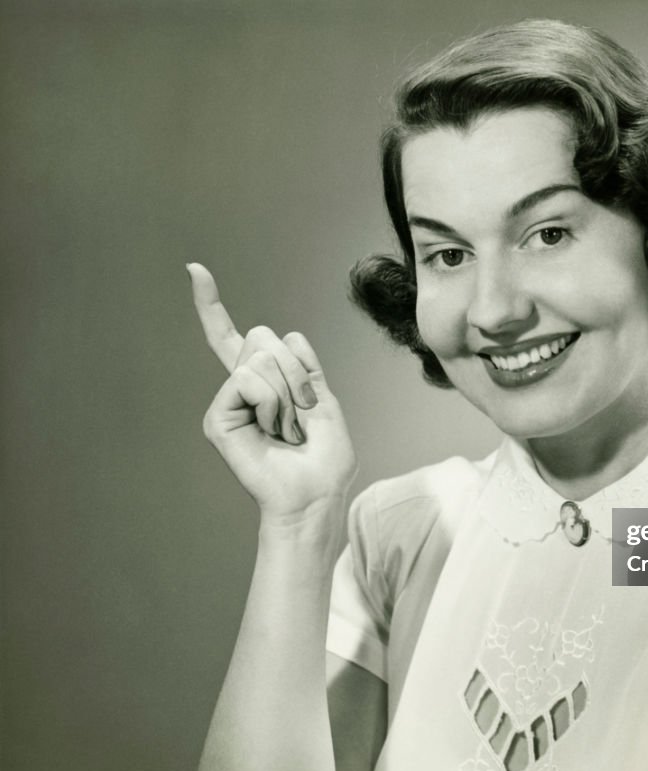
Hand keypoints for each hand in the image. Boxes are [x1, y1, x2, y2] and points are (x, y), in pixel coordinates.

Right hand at [188, 262, 355, 519]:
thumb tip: (273, 332)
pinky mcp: (217, 417)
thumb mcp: (325, 399)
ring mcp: (227, 400)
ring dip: (290, 392)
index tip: (194, 271)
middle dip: (296, 370)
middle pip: (263, 336)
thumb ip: (302, 364)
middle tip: (302, 412)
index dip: (213, 306)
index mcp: (265, 382)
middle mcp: (241, 387)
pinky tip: (273, 430)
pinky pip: (248, 380)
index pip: (235, 338)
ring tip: (289, 428)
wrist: (316, 493)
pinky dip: (272, 402)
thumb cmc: (324, 457)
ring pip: (261, 357)